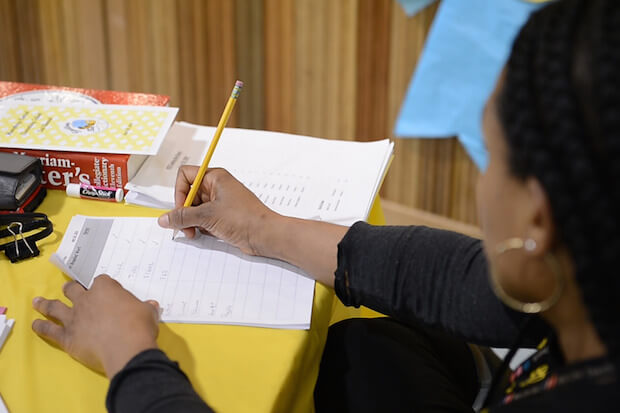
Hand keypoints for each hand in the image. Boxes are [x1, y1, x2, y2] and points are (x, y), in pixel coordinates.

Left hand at [32, 275, 159, 377]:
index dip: (104, 286)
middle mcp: (86, 300)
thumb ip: (146, 308)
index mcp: (106, 289)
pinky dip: (42, 327)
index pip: (101, 281)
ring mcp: (74, 318)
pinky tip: (35, 324)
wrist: (126, 348)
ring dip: (45, 304)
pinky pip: (50, 331)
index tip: (109, 291)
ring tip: (37, 301)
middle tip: (69, 289)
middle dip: (71, 289)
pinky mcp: (68, 337)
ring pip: (55, 307)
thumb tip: (151, 306)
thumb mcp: (148, 313)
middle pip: (73, 290)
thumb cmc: (139, 326)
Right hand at [158, 167, 278, 255]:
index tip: (181, 208)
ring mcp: (220, 202)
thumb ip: (183, 217)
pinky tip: (203, 235)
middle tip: (185, 227)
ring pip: (194, 209)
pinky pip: (203, 219)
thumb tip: (164, 219)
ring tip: (194, 234)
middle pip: (187, 194)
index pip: (185, 175)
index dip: (179, 192)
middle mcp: (217, 187)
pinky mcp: (223, 216)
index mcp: (215, 177)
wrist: (266, 235)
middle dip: (184, 212)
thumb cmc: (244, 218)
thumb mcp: (208, 216)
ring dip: (190, 222)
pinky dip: (200, 227)